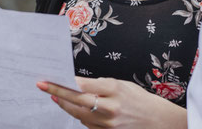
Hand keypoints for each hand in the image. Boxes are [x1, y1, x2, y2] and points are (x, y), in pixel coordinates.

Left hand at [36, 77, 186, 128]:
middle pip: (77, 100)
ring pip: (78, 114)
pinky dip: (78, 116)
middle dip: (58, 92)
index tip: (52, 77)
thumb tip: (79, 84)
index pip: (83, 85)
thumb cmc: (141, 100)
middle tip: (43, 85)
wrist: (158, 121)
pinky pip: (86, 124)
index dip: (65, 82)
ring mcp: (108, 123)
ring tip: (55, 96)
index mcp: (115, 89)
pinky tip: (73, 109)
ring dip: (64, 105)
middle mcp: (110, 107)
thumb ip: (102, 84)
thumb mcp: (123, 85)